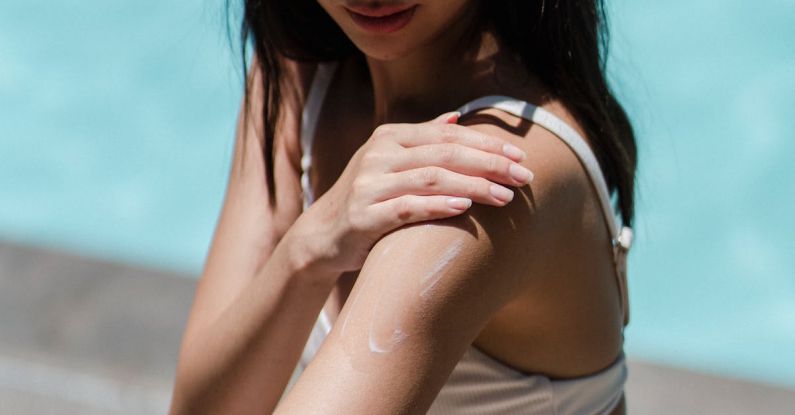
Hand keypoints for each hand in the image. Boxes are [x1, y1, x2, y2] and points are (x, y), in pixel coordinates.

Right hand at [296, 111, 533, 274]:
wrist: (323, 234)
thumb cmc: (368, 197)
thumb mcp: (390, 161)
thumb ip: (422, 139)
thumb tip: (457, 118)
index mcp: (390, 138)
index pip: (447, 135)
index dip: (486, 144)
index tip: (519, 156)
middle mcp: (379, 155)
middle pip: (444, 154)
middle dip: (489, 164)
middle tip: (523, 176)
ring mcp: (369, 185)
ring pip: (430, 179)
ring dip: (473, 187)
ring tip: (505, 197)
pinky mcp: (363, 215)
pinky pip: (406, 208)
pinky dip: (436, 206)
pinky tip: (464, 209)